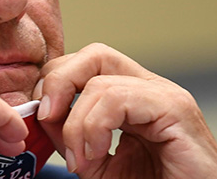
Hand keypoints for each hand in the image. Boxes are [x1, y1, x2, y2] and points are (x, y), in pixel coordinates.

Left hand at [34, 43, 216, 178]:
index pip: (85, 63)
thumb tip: (40, 115)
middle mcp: (150, 88)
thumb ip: (71, 136)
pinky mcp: (175, 110)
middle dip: (59, 83)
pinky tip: (98, 154)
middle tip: (48, 120)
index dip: (55, 84)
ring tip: (82, 159)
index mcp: (132, 96)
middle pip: (94, 53)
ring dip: (76, 123)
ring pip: (100, 79)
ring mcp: (165, 96)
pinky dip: (95, 127)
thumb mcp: (98, 163)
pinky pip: (119, 99)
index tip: (42, 120)